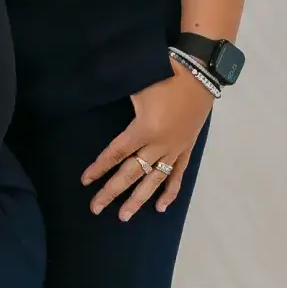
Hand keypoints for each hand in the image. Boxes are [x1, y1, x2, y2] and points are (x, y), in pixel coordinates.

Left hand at [81, 66, 214, 219]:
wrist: (201, 71)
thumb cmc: (165, 73)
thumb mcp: (135, 84)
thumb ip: (115, 95)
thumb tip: (91, 93)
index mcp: (144, 129)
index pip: (116, 153)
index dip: (99, 168)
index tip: (85, 181)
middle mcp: (159, 144)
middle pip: (131, 173)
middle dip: (112, 192)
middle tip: (96, 209)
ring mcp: (175, 148)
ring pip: (154, 179)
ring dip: (139, 199)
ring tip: (124, 216)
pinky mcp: (188, 148)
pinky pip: (178, 174)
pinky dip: (170, 191)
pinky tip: (162, 207)